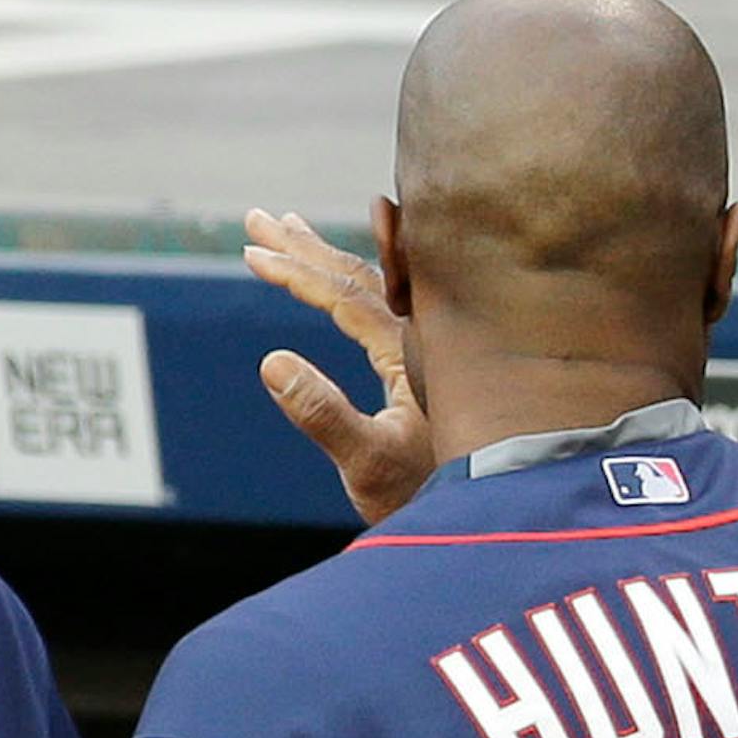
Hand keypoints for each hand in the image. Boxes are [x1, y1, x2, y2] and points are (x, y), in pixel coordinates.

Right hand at [242, 207, 432, 524]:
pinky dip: (353, 281)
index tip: (251, 251)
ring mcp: (431, 348)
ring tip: (287, 230)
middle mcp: (428, 337)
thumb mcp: (369, 463)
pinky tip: (339, 282)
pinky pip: (388, 302)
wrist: (486, 519)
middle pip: (360, 273)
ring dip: (326, 257)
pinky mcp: (431, 363)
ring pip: (374, 283)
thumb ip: (323, 414)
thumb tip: (271, 362)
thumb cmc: (428, 498)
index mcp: (415, 351)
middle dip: (304, 245)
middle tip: (257, 217)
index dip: (296, 271)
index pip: (345, 294)